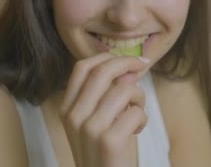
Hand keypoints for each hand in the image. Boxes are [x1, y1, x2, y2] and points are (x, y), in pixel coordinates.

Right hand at [59, 52, 149, 166]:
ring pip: (124, 89)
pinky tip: (137, 130)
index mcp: (67, 109)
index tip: (126, 59)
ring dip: (139, 96)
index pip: (82, 68)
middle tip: (142, 66)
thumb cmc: (103, 152)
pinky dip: (142, 118)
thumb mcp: (95, 121)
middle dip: (127, 62)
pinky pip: (136, 112)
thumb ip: (105, 95)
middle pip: (102, 71)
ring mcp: (91, 128)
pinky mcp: (109, 141)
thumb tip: (129, 68)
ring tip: (137, 111)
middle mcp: (74, 116)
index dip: (107, 57)